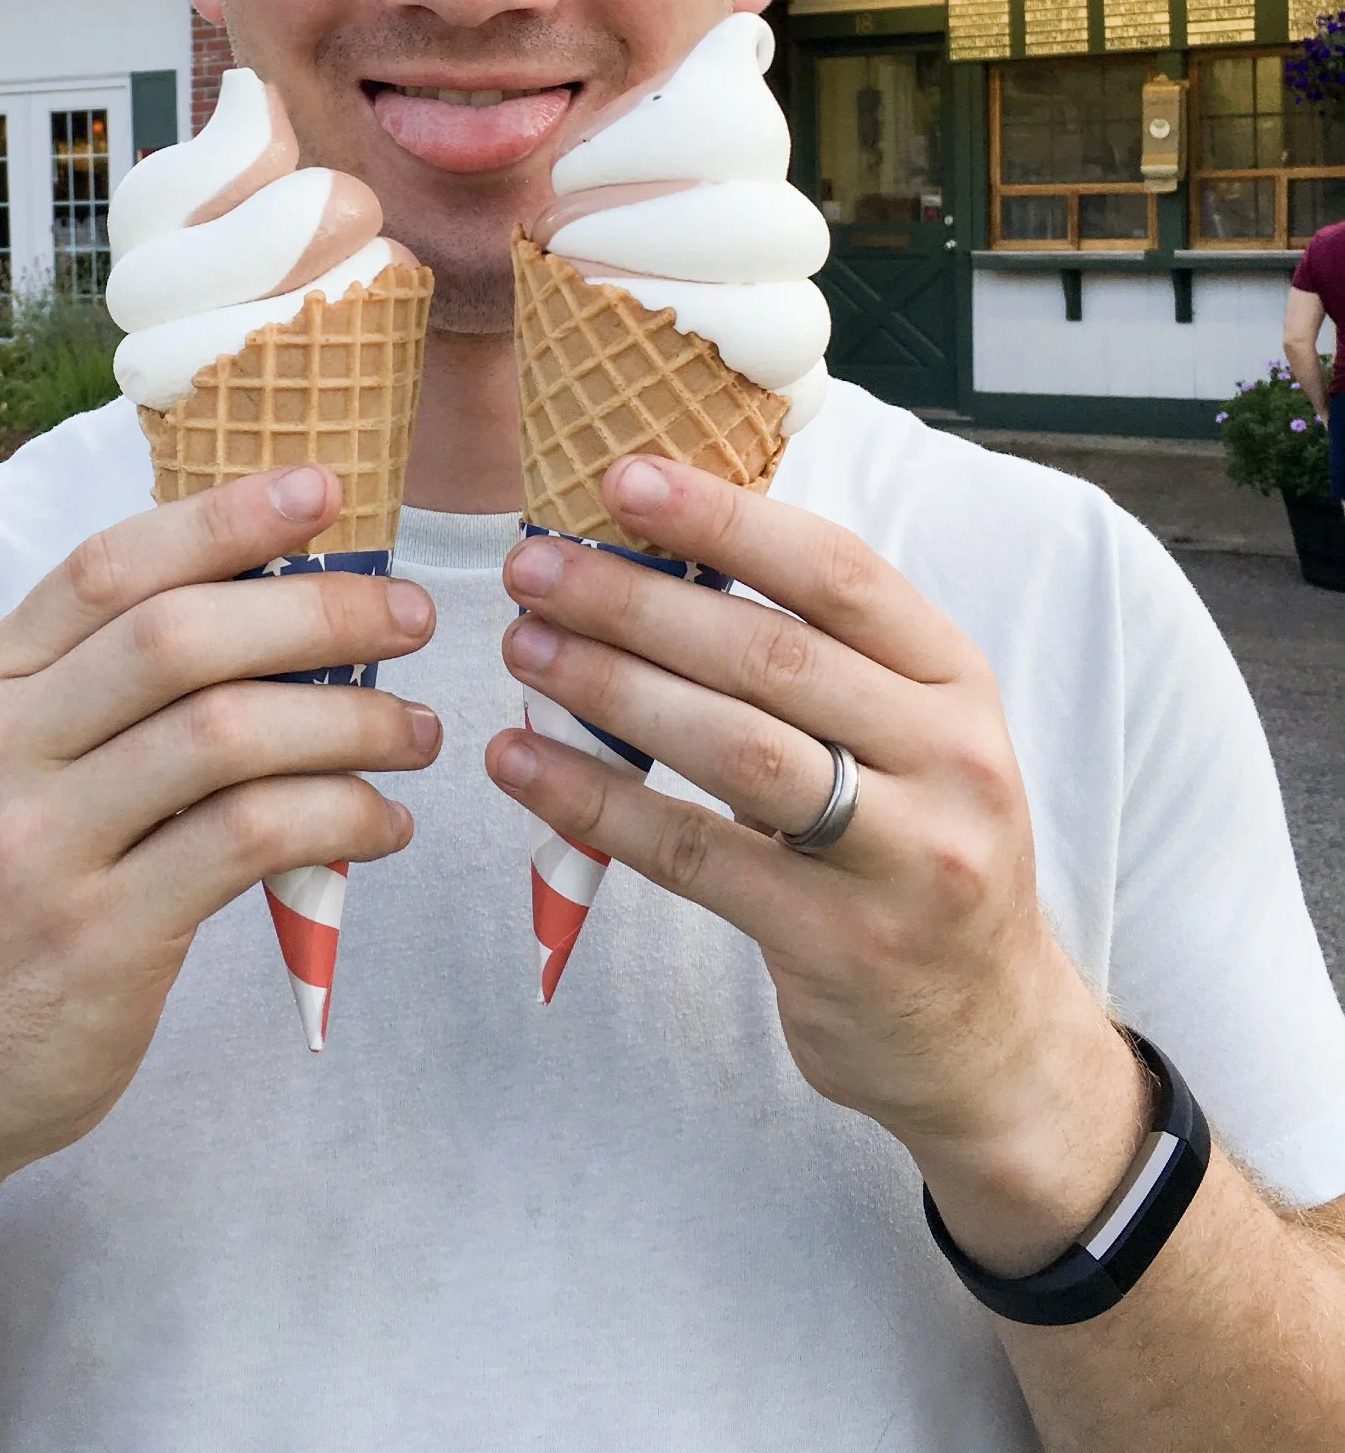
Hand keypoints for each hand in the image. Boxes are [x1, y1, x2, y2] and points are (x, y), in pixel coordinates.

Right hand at [0, 465, 438, 1226]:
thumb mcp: (17, 763)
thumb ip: (109, 681)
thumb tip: (277, 592)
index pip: (109, 565)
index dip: (223, 516)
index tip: (325, 487)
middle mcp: (5, 751)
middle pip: (179, 638)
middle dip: (316, 612)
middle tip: (411, 618)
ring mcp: (45, 848)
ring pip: (226, 737)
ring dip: (348, 722)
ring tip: (415, 732)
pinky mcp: (101, 939)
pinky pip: (247, 844)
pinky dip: (338, 819)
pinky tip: (383, 824)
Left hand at [486, 454, 1147, 1275]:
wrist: (989, 1034)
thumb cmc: (913, 846)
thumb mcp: (906, 733)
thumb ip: (810, 655)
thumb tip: (650, 553)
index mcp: (955, 678)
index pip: (838, 571)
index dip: (727, 516)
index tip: (622, 477)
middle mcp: (949, 758)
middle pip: (773, 655)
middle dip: (638, 598)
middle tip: (533, 564)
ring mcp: (906, 858)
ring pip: (738, 749)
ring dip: (613, 688)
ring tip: (522, 647)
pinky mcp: (841, 946)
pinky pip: (697, 856)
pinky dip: (597, 804)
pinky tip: (522, 762)